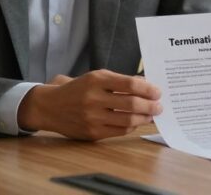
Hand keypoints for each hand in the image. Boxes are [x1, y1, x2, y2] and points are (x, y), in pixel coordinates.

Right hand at [19, 69, 162, 140]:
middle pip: (131, 104)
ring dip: (144, 118)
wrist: (50, 106)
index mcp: (96, 80)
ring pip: (127, 120)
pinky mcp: (92, 133)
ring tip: (151, 115)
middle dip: (150, 105)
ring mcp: (92, 117)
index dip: (148, 89)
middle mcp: (94, 98)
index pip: (130, 84)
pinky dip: (131, 127)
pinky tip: (136, 122)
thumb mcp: (97, 77)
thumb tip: (145, 85)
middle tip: (159, 106)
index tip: (157, 92)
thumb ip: (120, 81)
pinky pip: (119, 131)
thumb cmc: (79, 89)